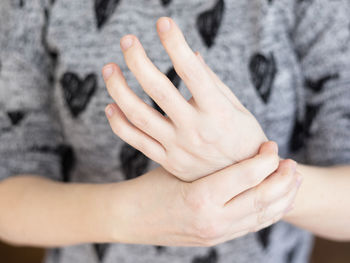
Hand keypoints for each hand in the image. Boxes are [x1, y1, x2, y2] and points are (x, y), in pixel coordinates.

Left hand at [102, 17, 266, 181]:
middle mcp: (195, 130)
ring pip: (139, 115)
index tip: (163, 22)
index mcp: (218, 112)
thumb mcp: (240, 111)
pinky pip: (136, 141)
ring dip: (119, 89)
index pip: (192, 71)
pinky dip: (119, 123)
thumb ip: (215, 84)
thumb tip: (192, 56)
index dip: (175, 43)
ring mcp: (178, 148)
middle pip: (158, 89)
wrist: (245, 185)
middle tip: (127, 41)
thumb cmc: (246, 141)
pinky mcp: (167, 162)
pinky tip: (111, 106)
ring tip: (108, 69)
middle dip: (138, 60)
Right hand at [110, 142, 301, 245]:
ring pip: (262, 217)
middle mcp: (212, 220)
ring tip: (292, 181)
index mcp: (200, 197)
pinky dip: (269, 213)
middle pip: (263, 200)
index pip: (247, 177)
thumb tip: (237, 142)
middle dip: (283, 181)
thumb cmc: (149, 186)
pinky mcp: (216, 240)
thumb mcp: (178, 167)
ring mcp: (216, 234)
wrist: (131, 219)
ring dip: (283, 198)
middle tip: (293, 164)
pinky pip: (252, 227)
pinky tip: (276, 201)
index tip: (272, 146)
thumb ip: (210, 160)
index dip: (266, 160)